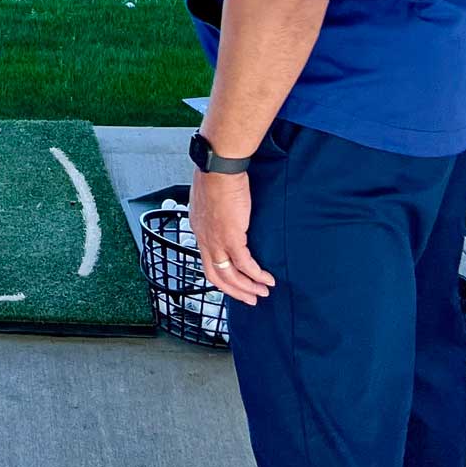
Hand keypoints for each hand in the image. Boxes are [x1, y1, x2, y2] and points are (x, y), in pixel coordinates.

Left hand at [187, 169, 273, 305]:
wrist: (218, 168)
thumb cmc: (215, 176)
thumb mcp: (209, 199)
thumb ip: (214, 212)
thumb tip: (224, 215)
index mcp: (198, 229)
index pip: (206, 261)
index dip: (221, 275)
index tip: (234, 283)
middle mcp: (204, 239)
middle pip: (216, 275)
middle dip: (234, 290)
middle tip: (250, 298)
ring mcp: (216, 240)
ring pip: (230, 275)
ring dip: (247, 287)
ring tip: (262, 292)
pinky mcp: (232, 237)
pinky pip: (246, 264)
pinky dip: (257, 275)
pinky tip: (267, 279)